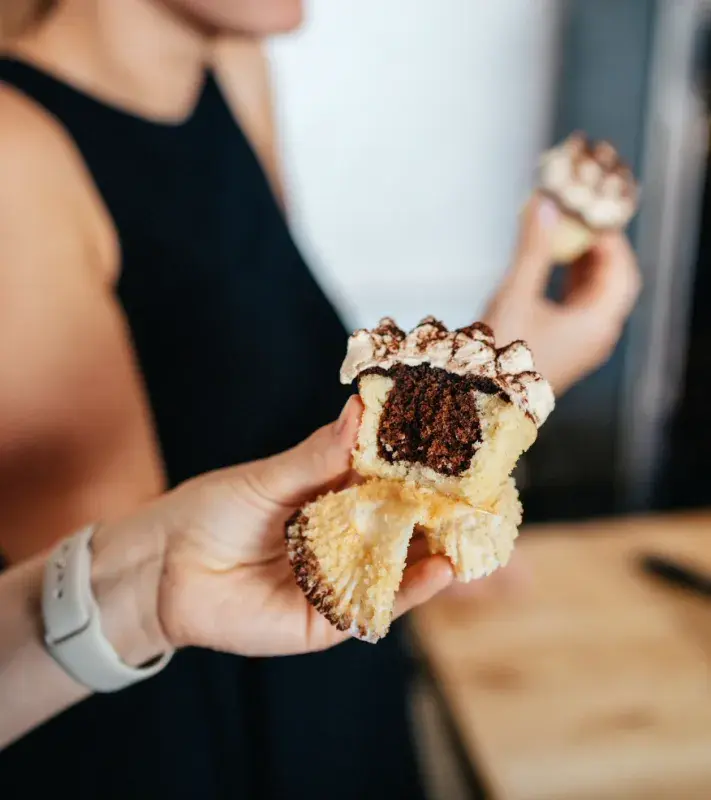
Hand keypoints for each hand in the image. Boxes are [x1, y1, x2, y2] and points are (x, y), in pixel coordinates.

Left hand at [91, 397, 452, 660]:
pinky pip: (379, 605)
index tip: (460, 448)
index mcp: (332, 495)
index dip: (424, 467)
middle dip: (443, 510)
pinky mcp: (332, 618)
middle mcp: (345, 536)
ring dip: (441, 550)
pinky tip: (441, 570)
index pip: (390, 479)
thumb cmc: (212, 512)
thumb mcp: (269, 477)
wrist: (163, 571)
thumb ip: (318, 455)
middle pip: (405, 524)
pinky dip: (413, 590)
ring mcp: (342, 577)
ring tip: (477, 530)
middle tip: (485, 492)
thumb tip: (361, 409)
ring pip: (401, 565)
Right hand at [484, 194, 641, 394]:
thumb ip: (533, 249)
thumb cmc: (500, 355)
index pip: (620, 272)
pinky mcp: (562, 352)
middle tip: (575, 222)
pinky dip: (568, 286)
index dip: (608, 239)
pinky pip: (575, 312)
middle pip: (610, 284)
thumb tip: (545, 207)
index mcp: (596, 325)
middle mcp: (596, 338)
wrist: (480, 403)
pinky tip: (548, 270)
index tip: (588, 214)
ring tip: (560, 239)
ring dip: (580, 267)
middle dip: (595, 250)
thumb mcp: (516, 294)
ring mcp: (580, 348)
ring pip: (592, 298)